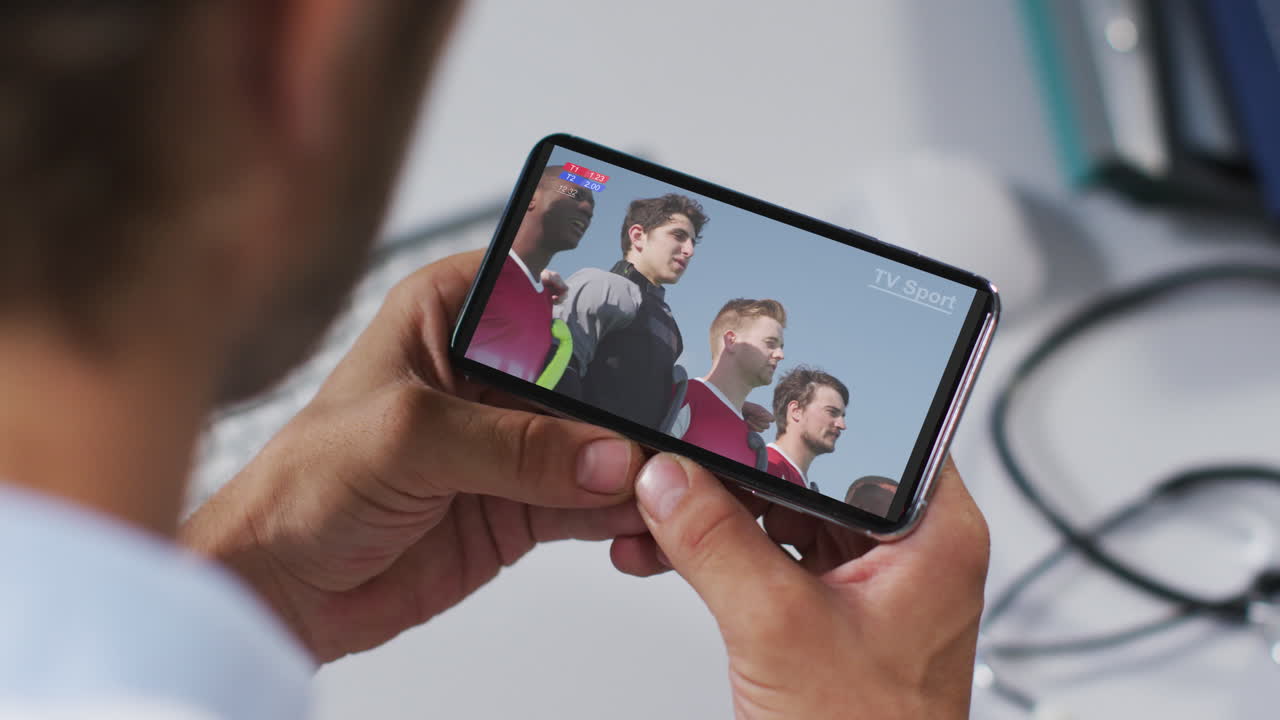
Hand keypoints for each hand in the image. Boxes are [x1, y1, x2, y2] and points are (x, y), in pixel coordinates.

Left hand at [181, 250, 645, 661]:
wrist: (280, 588)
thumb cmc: (302, 486)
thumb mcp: (406, 438)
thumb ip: (511, 446)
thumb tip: (605, 456)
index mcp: (448, 316)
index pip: (544, 288)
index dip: (600, 305)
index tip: (656, 331)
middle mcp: (488, 373)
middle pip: (590, 372)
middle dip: (634, 401)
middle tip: (678, 429)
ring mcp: (511, 443)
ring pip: (601, 442)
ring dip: (640, 464)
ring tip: (675, 482)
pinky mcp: (524, 504)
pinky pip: (594, 502)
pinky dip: (626, 514)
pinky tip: (646, 521)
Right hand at [616, 454, 987, 719]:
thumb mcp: (779, 629)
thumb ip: (718, 544)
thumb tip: (670, 482)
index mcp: (933, 536)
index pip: (869, 436)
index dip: (799, 421)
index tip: (734, 413)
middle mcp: (906, 551)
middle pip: (815, 474)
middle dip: (738, 472)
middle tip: (682, 463)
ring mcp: (865, 581)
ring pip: (784, 512)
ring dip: (718, 513)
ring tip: (661, 512)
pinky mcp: (829, 608)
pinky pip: (769, 555)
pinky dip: (719, 553)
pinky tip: (669, 551)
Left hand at [742, 401, 773, 432]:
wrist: (738, 409)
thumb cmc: (746, 407)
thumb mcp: (752, 408)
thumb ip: (758, 411)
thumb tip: (763, 416)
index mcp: (766, 414)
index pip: (772, 420)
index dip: (767, 419)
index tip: (759, 415)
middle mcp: (763, 421)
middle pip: (767, 426)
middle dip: (758, 422)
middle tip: (750, 416)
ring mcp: (758, 426)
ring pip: (762, 430)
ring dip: (754, 425)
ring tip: (748, 419)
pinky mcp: (753, 429)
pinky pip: (754, 431)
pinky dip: (750, 426)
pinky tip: (746, 421)